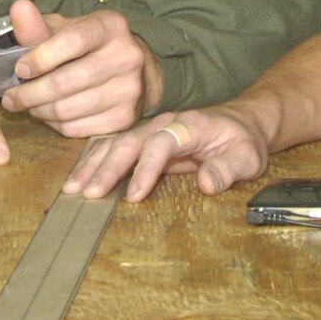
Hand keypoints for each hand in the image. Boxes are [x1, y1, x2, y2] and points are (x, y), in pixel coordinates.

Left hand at [0, 0, 160, 137]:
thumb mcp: (66, 30)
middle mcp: (126, 56)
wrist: (134, 72)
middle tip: (10, 98)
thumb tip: (18, 8)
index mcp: (110, 27)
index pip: (72, 41)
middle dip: (30, 93)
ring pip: (68, 109)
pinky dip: (55, 124)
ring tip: (28, 104)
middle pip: (67, 81)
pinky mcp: (125, 118)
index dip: (40, 58)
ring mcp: (129, 89)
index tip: (19, 70)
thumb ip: (38, 25)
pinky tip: (49, 115)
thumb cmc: (89, 47)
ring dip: (39, 110)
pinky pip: (77, 129)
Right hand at [61, 106, 271, 202]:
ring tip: (73, 188)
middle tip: (88, 193)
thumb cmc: (243, 142)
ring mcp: (151, 130)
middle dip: (107, 167)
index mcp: (189, 125)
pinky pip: (113, 147)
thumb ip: (229, 169)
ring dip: (93, 164)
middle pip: (129, 141)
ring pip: (115, 142)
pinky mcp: (143, 140)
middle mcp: (164, 123)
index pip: (161, 142)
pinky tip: (79, 178)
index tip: (134, 195)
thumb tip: (207, 184)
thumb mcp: (247, 157)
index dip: (146, 168)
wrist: (240, 124)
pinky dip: (93, 161)